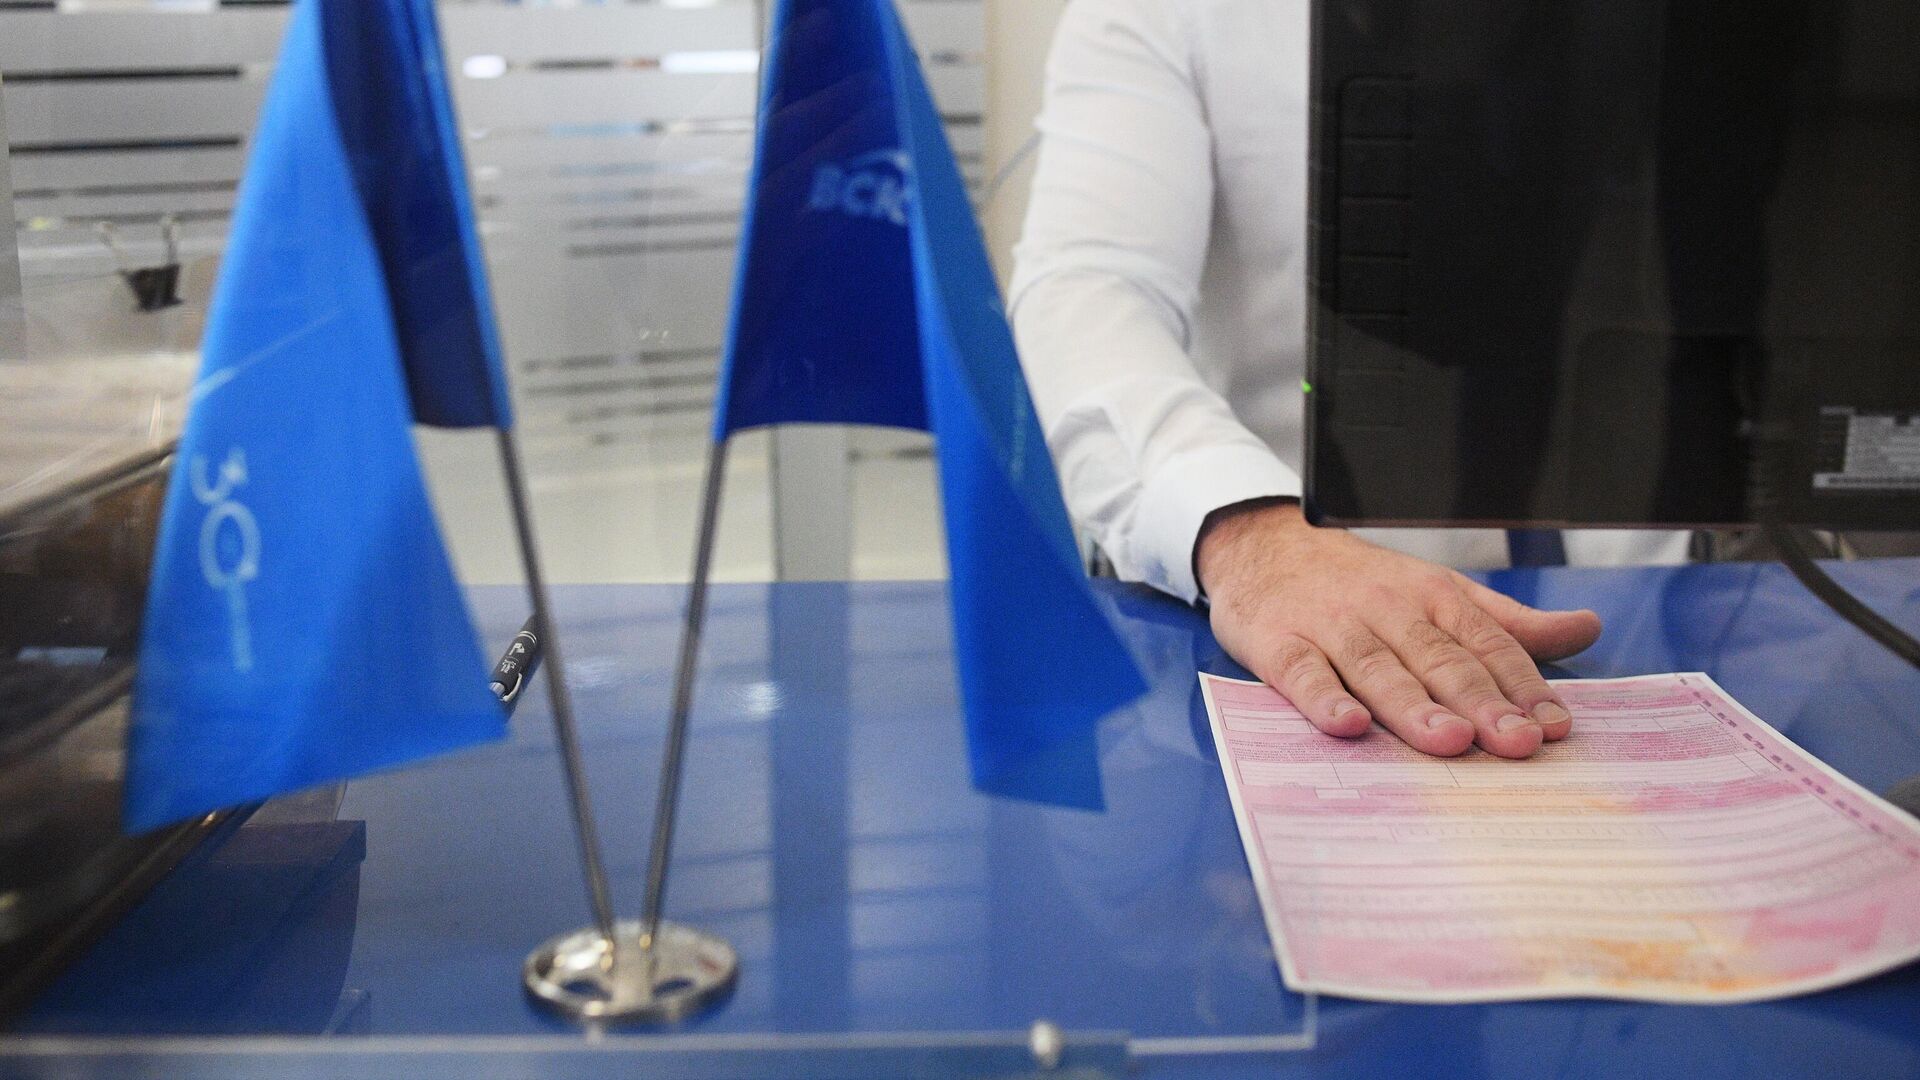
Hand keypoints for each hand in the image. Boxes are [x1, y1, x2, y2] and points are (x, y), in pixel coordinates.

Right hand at [1195, 500, 1600, 757]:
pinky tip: (1348, 724)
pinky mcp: (1278, 641)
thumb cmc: (1358, 583)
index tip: (1552, 725)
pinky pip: (1303, 672)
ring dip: (1413, 705)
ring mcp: (1331, 625)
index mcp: (1432, 596)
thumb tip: (1586, 629)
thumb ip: (1507, 622)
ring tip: (1448, 740)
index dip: (1521, 684)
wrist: (1264, 545)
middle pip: (1438, 658)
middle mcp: (1386, 608)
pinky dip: (1323, 698)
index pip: (1485, 643)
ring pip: (1378, 668)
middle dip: (1479, 701)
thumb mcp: (1436, 591)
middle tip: (1514, 741)